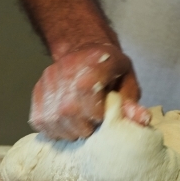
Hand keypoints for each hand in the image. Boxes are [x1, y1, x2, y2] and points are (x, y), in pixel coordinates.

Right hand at [29, 43, 150, 139]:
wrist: (83, 49)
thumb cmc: (109, 70)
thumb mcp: (126, 80)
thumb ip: (130, 102)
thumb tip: (142, 120)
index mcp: (93, 63)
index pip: (88, 95)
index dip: (96, 114)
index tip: (102, 117)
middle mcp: (66, 70)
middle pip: (69, 112)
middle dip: (83, 127)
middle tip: (92, 126)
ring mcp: (48, 81)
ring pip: (53, 120)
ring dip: (68, 131)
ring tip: (79, 126)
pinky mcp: (37, 91)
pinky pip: (41, 121)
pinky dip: (54, 130)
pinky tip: (65, 126)